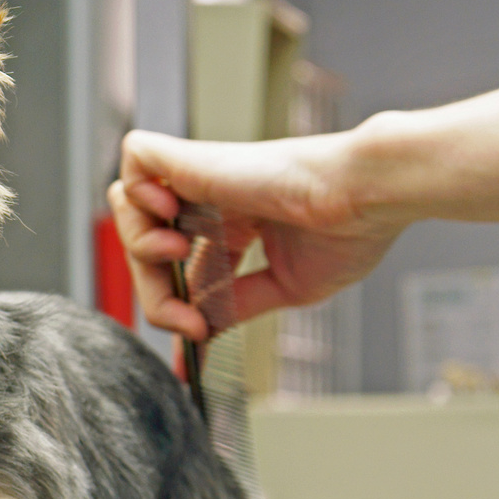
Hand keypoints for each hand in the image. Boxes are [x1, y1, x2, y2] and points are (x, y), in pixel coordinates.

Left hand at [108, 128, 407, 339]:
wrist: (369, 199)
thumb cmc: (349, 229)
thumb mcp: (285, 286)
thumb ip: (238, 304)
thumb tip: (205, 332)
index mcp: (236, 223)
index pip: (181, 267)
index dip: (173, 306)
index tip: (192, 342)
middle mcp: (213, 199)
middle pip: (147, 247)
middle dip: (155, 293)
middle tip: (189, 322)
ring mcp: (202, 177)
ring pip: (128, 204)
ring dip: (138, 246)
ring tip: (177, 260)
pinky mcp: (196, 158)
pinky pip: (135, 156)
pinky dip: (135, 191)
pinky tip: (168, 222)